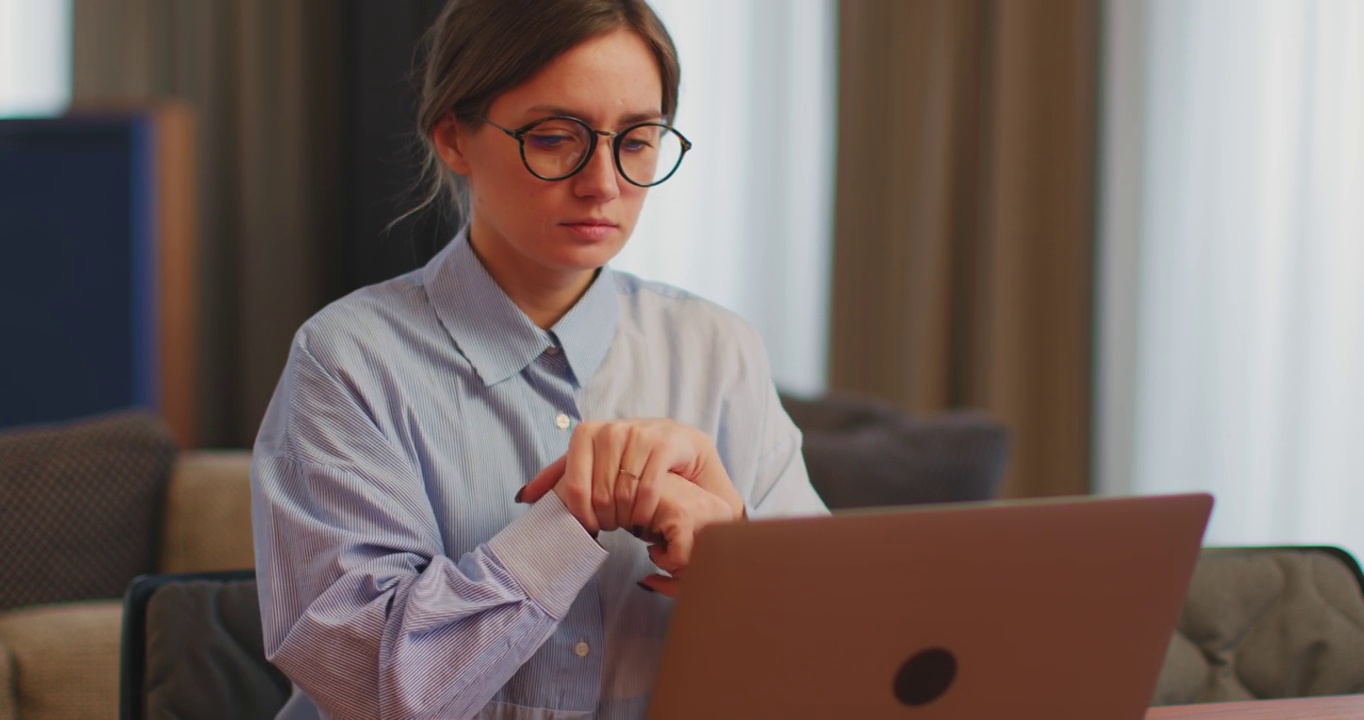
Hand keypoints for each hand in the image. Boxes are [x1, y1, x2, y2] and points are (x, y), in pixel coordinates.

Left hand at [517, 419, 743, 535]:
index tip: (588, 527)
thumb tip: (523, 497)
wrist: (677, 445)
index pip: (573, 485)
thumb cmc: (628, 458)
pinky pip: (648, 488)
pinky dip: (644, 510)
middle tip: (612, 526)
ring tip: (628, 523)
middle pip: (599, 493)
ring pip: (623, 493)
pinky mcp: (665, 444)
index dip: (579, 514)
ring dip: (626, 517)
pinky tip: (644, 519)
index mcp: (587, 433)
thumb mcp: (590, 463)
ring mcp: (639, 434)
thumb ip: (558, 476)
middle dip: (605, 518)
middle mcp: (611, 430)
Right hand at [636, 471, 737, 596]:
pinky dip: (663, 560)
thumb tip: (682, 585)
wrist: (631, 481)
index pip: (721, 560)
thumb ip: (687, 556)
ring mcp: (703, 512)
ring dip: (670, 567)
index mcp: (724, 514)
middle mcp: (720, 512)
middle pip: (712, 566)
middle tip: (658, 579)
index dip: (691, 579)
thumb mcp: (678, 532)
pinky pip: (678, 557)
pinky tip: (653, 547)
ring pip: (695, 564)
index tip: (669, 584)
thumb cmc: (652, 506)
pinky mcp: (684, 516)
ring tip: (655, 552)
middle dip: (680, 581)